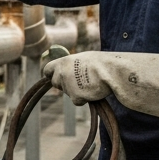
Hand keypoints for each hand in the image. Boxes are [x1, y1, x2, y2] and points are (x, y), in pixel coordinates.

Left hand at [42, 51, 158, 118]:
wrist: (111, 72)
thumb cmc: (101, 63)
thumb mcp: (82, 58)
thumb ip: (71, 65)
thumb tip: (66, 70)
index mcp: (63, 62)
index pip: (47, 70)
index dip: (51, 74)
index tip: (53, 77)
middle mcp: (61, 73)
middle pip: (56, 83)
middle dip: (64, 84)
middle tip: (78, 82)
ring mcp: (67, 86)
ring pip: (68, 92)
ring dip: (76, 91)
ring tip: (90, 83)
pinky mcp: (75, 97)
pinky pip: (77, 101)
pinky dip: (84, 99)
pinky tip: (92, 91)